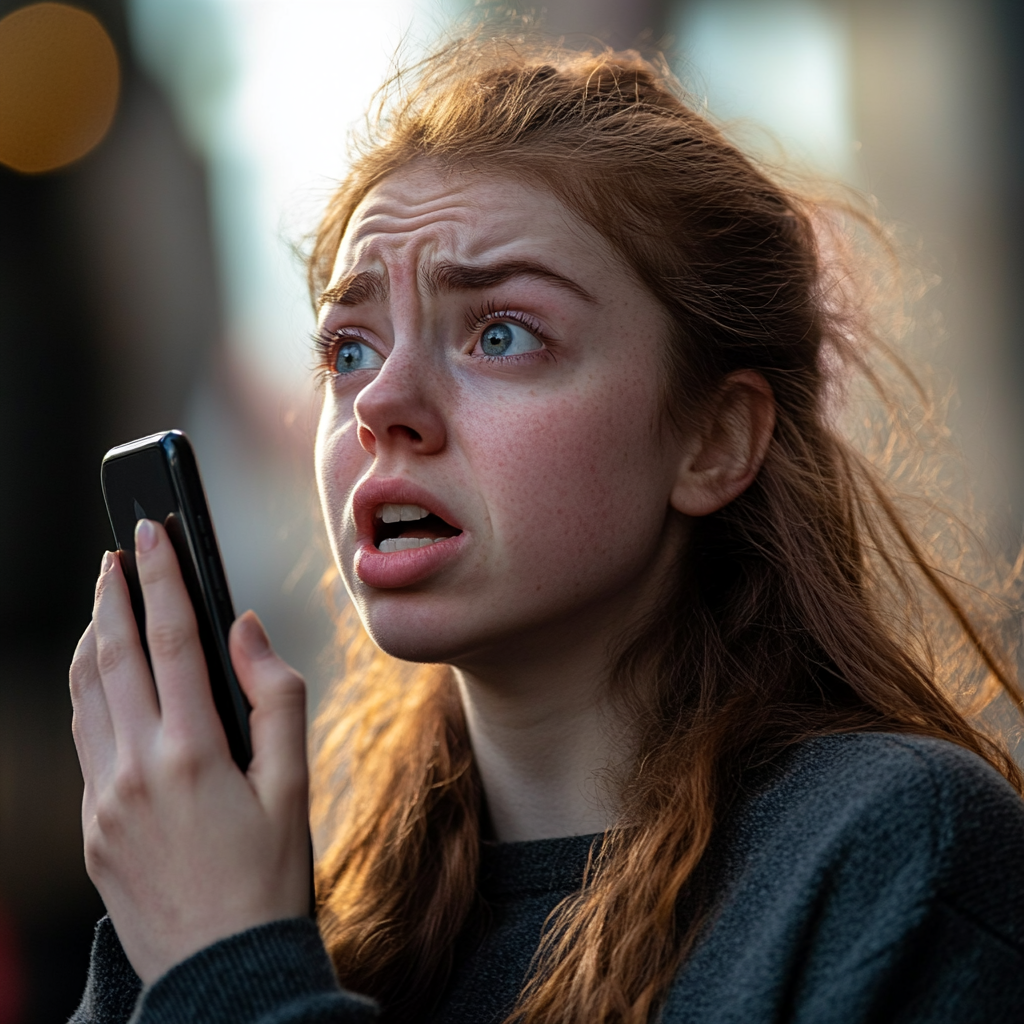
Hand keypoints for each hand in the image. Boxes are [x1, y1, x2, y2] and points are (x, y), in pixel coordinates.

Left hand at [70, 519, 310, 983]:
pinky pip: (83, 740)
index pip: (169, 640)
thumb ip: (274, 697)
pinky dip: (89, 693)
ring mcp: (103, 799)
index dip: (161, 578)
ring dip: (92, 638)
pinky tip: (104, 679)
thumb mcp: (293, 785)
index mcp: (192, 752)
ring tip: (103, 603)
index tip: (151, 535)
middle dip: (111, 594)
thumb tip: (246, 632)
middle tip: (115, 554)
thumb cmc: (268, 876)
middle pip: (113, 655)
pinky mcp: (90, 825)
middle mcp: (135, 769)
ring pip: (85, 694)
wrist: (219, 967)